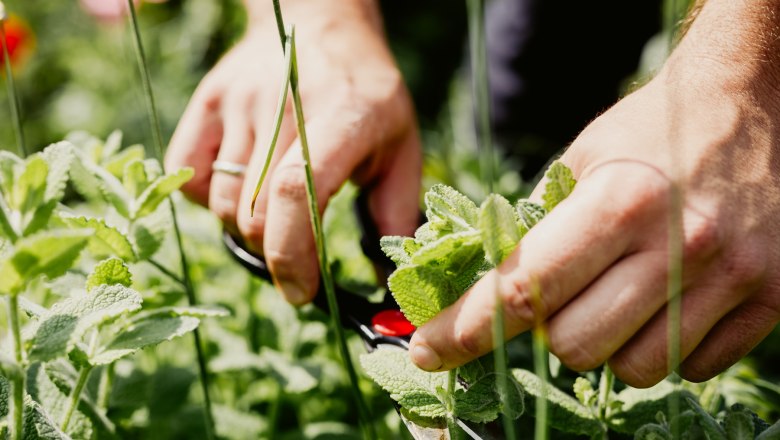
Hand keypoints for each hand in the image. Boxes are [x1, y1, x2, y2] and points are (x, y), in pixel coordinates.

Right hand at [165, 0, 420, 303]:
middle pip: (255, 213)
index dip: (293, 255)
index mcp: (343, 118)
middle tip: (297, 260)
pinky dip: (211, 202)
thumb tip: (387, 275)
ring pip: (223, 203)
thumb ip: (396, 209)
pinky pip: (189, 176)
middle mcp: (284, 107)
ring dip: (247, 232)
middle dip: (275, 256)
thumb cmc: (366, 92)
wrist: (318, 24)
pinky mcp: (207, 103)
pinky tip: (243, 191)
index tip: (302, 292)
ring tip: (276, 221)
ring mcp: (239, 103)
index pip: (297, 194)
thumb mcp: (402, 144)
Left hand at [408, 0, 779, 386]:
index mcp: (620, 201)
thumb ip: (536, 226)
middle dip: (548, 334)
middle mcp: (679, 244)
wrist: (751, 106)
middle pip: (574, 346)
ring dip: (608, 346)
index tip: (429, 351)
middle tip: (562, 298)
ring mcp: (732, 277)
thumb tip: (484, 291)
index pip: (523, 288)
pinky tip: (668, 303)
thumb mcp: (581, 159)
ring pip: (633, 369)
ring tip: (620, 296)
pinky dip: (664, 348)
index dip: (465, 330)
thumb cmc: (651, 132)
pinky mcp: (771, 299)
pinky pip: (692, 369)